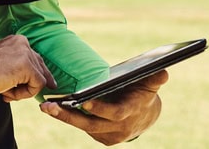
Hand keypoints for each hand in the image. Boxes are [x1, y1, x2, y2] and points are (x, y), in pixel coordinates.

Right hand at [0, 35, 55, 100]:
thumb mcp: (2, 63)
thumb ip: (18, 65)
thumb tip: (34, 78)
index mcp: (16, 40)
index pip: (35, 58)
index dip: (36, 75)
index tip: (42, 85)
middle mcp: (23, 42)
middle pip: (40, 68)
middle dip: (30, 85)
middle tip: (14, 94)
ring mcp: (26, 53)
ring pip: (39, 78)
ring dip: (23, 91)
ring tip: (4, 92)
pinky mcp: (26, 66)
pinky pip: (37, 85)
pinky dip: (24, 94)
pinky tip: (6, 93)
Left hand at [39, 69, 168, 145]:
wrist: (146, 116)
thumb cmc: (144, 93)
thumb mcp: (151, 83)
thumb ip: (156, 77)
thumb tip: (163, 70)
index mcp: (130, 112)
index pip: (114, 113)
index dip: (100, 108)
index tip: (84, 101)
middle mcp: (119, 128)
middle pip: (91, 124)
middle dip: (69, 116)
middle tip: (49, 106)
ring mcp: (110, 135)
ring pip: (84, 127)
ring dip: (64, 117)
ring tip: (46, 106)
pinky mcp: (102, 138)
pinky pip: (84, 128)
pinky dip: (69, 119)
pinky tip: (55, 109)